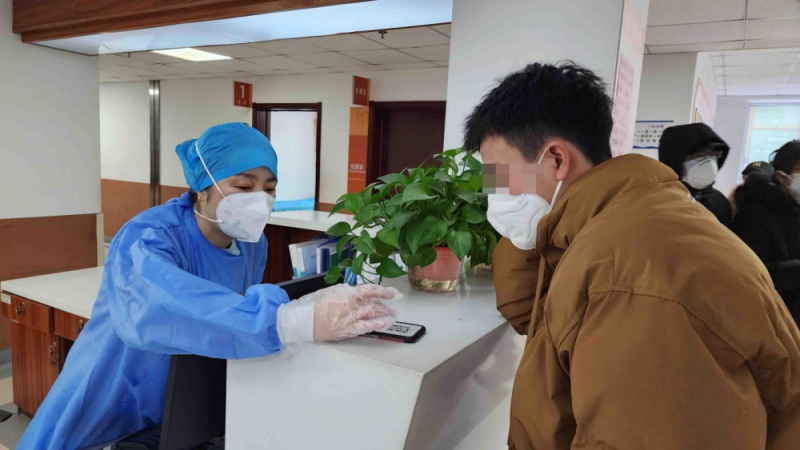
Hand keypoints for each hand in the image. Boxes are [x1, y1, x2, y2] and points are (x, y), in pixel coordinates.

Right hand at [277, 284, 398, 344]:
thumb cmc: (314, 304)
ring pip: (371, 313)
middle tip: (392, 307)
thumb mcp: (331, 292)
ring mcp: (350, 316)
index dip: (383, 291)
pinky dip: (374, 324)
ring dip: (383, 314)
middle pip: (373, 303)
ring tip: (391, 316)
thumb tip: (357, 293)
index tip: (392, 292)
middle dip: (385, 305)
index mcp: (347, 292)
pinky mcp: (347, 329)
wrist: (304, 320)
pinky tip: (382, 323)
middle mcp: (351, 303)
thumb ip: (346, 292)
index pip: (370, 290)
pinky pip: (364, 326)